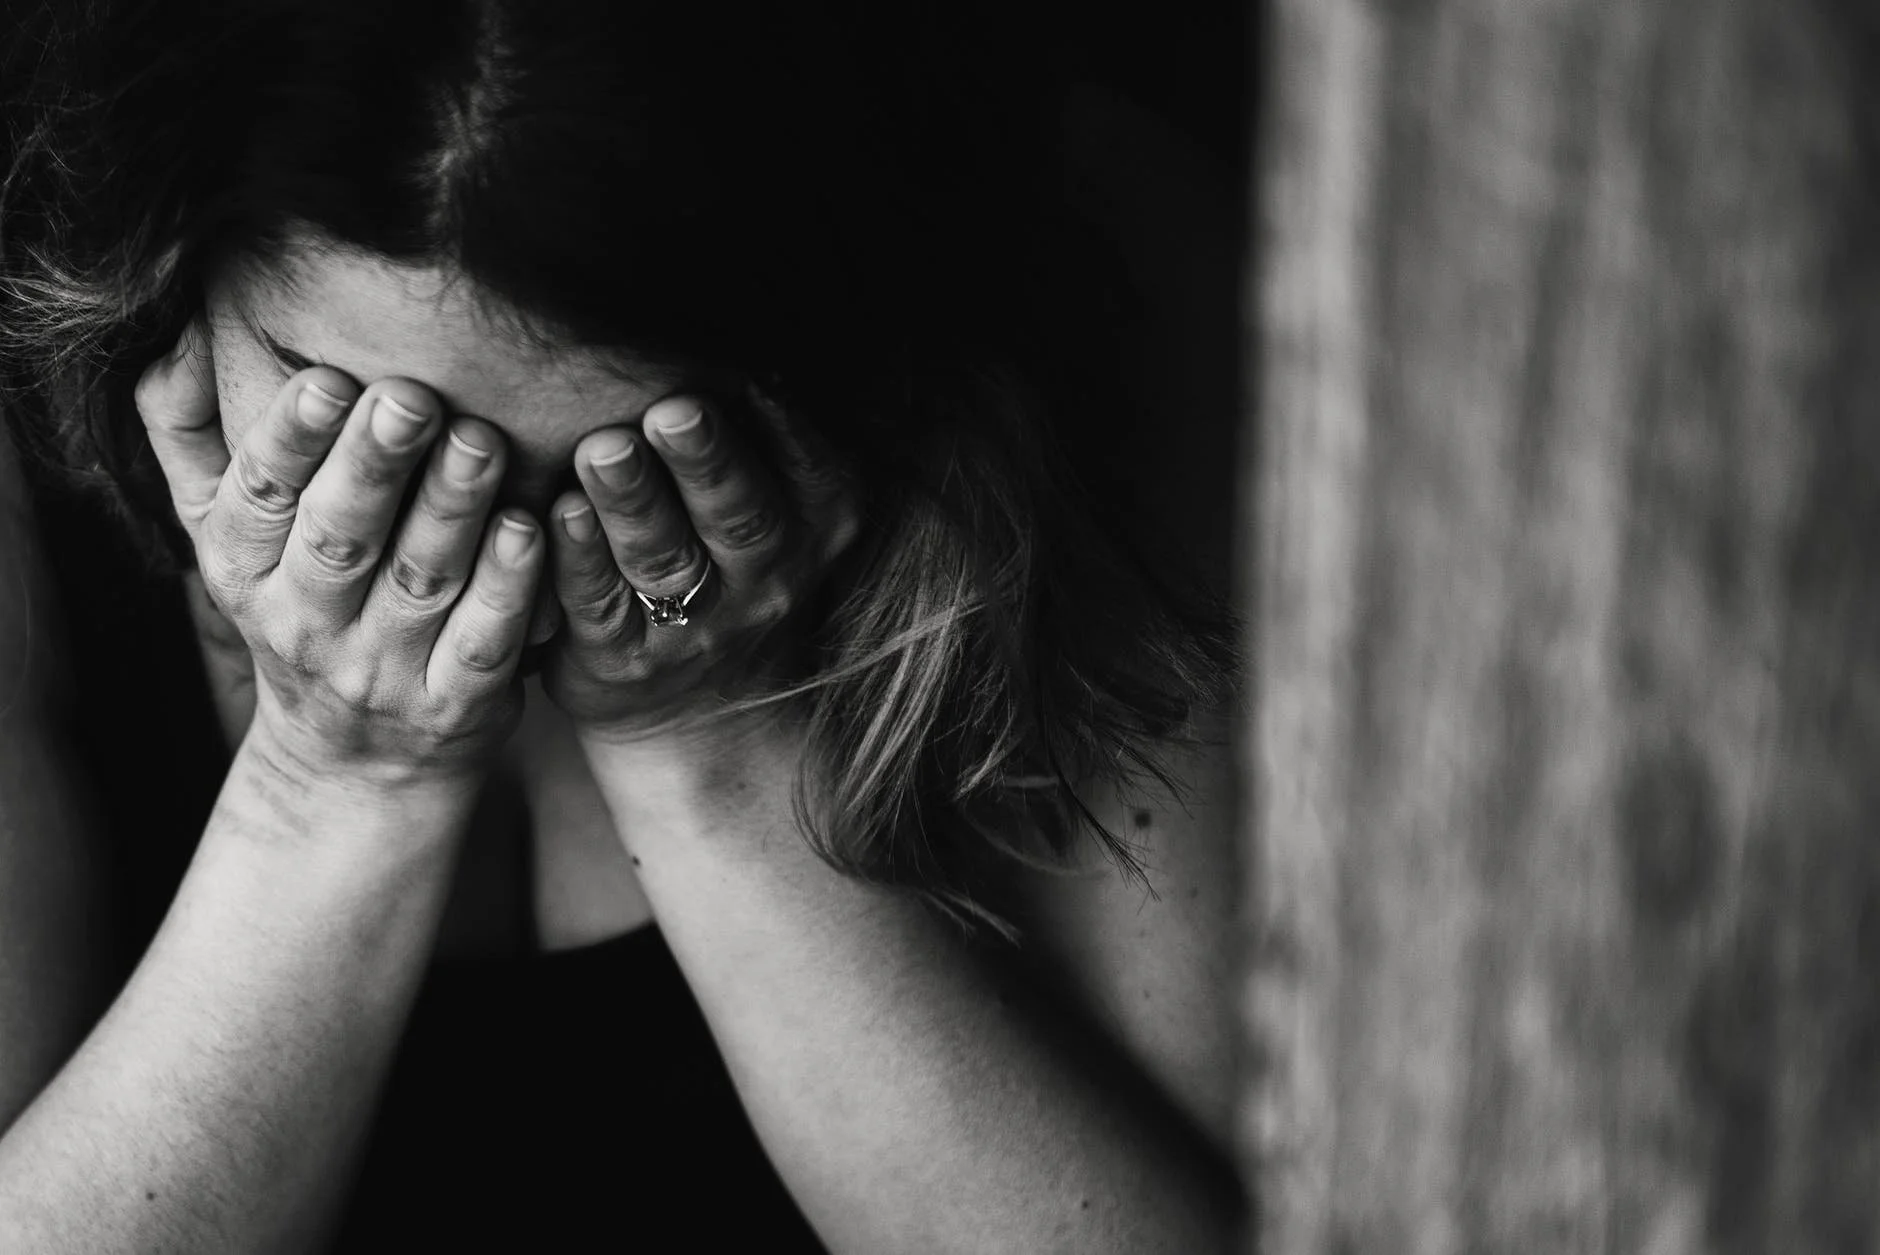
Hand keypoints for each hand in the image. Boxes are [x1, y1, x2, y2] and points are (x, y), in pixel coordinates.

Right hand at [135, 320, 544, 786]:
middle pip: (341, 536)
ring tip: (481, 440)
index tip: (326, 378)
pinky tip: (528, 529)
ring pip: (420, 580)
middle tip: (413, 397)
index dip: (290, 439)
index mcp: (243, 569)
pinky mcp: (455, 704)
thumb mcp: (223, 534)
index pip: (260, 497)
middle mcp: (306, 623)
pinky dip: (507, 587)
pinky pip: (483, 641)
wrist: (354, 763)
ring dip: (452, 508)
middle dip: (375, 464)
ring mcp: (383, 670)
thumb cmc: (298, 607)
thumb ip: (190, 435)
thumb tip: (176, 329)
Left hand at [542, 386, 859, 744]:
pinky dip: (578, 560)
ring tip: (602, 450)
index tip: (751, 373)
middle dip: (706, 461)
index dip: (779, 424)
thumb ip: (762, 430)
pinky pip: (599, 606)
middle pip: (738, 515)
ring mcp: (698, 626)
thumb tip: (723, 316)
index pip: (807, 468)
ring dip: (632, 502)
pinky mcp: (623, 659)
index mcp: (815, 524)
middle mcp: (766, 578)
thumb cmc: (730, 561)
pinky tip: (556, 514)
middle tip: (673, 410)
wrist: (702, 707)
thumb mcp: (781, 503)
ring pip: (664, 560)